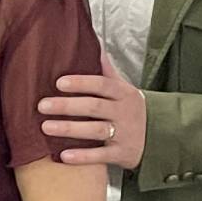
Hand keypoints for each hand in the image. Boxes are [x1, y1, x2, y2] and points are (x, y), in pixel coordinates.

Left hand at [39, 49, 146, 167]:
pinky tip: (63, 156)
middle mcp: (124, 112)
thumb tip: (94, 44)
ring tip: (46, 127)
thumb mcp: (123, 88)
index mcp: (123, 93)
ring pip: (96, 130)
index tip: (58, 83)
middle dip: (67, 106)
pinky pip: (101, 155)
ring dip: (70, 129)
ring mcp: (124, 133)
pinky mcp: (122, 153)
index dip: (80, 83)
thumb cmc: (130, 110)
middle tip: (42, 105)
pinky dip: (83, 156)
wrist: (159, 137)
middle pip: (94, 106)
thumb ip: (107, 71)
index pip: (101, 84)